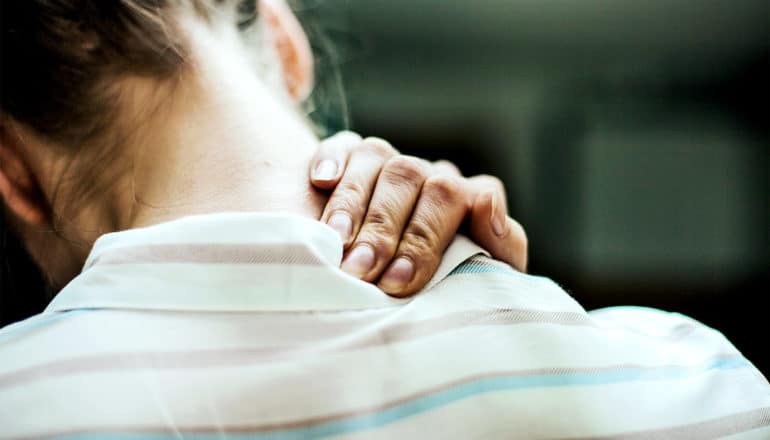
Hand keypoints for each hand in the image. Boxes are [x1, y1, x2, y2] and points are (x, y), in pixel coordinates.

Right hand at [310, 131, 527, 296]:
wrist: (366, 291)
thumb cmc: (427, 299)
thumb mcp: (469, 286)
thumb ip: (498, 249)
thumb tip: (487, 205)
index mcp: (466, 204)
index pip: (462, 196)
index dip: (428, 237)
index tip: (402, 280)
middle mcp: (429, 176)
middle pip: (413, 177)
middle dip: (386, 228)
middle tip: (362, 273)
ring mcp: (389, 164)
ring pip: (379, 157)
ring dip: (354, 204)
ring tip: (336, 247)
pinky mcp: (346, 158)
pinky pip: (343, 145)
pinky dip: (333, 159)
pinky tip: (323, 182)